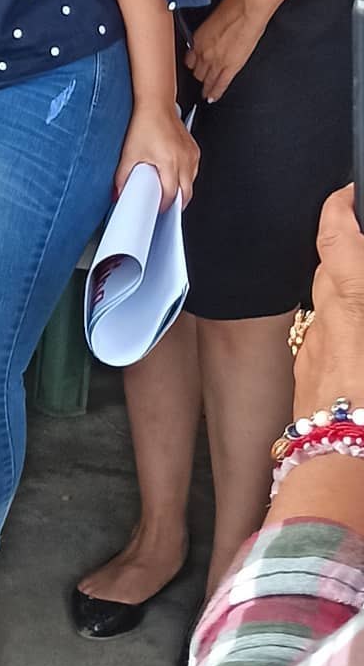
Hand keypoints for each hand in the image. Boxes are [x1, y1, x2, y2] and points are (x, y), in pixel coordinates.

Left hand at [114, 103, 198, 209]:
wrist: (156, 104)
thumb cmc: (145, 124)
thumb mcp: (129, 152)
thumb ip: (122, 176)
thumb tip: (117, 192)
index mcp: (170, 162)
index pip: (171, 194)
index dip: (164, 205)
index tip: (156, 208)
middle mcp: (184, 159)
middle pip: (187, 192)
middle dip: (176, 203)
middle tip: (164, 205)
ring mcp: (191, 154)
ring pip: (192, 182)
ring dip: (182, 189)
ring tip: (168, 191)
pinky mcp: (194, 149)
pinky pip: (194, 170)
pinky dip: (186, 176)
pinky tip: (175, 175)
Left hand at [185, 0, 266, 102]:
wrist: (246, 9)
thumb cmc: (232, 8)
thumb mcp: (210, 21)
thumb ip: (206, 34)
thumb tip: (208, 39)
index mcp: (197, 40)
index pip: (188, 60)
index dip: (191, 64)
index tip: (193, 67)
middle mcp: (204, 52)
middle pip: (196, 71)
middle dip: (198, 75)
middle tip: (200, 80)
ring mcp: (217, 61)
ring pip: (206, 80)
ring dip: (205, 87)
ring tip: (204, 94)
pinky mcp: (232, 67)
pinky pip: (221, 84)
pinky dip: (215, 92)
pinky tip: (212, 97)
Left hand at [293, 187, 363, 415]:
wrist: (345, 471)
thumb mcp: (363, 316)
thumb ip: (354, 286)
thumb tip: (351, 254)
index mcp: (353, 301)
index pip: (335, 236)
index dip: (338, 208)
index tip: (347, 194)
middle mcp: (325, 319)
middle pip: (327, 270)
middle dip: (346, 254)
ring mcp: (312, 349)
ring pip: (323, 308)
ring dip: (344, 296)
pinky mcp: (306, 378)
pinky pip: (320, 340)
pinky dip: (338, 332)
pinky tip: (357, 347)